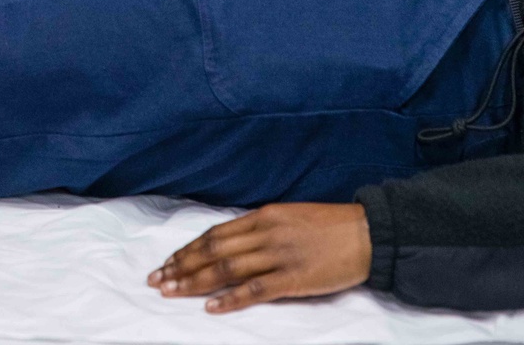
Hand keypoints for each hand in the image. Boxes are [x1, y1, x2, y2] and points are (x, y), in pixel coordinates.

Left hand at [149, 202, 372, 312]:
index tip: (168, 262)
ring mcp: (278, 255)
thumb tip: (231, 243)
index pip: (216, 234)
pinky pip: (255, 290)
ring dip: (195, 282)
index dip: (188, 249)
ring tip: (171, 292)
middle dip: (182, 265)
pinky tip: (211, 307)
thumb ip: (261, 229)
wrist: (365, 234)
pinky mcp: (293, 278)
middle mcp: (266, 232)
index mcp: (264, 216)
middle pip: (214, 251)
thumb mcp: (289, 217)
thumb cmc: (328, 227)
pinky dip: (230, 299)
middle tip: (157, 280)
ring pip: (227, 269)